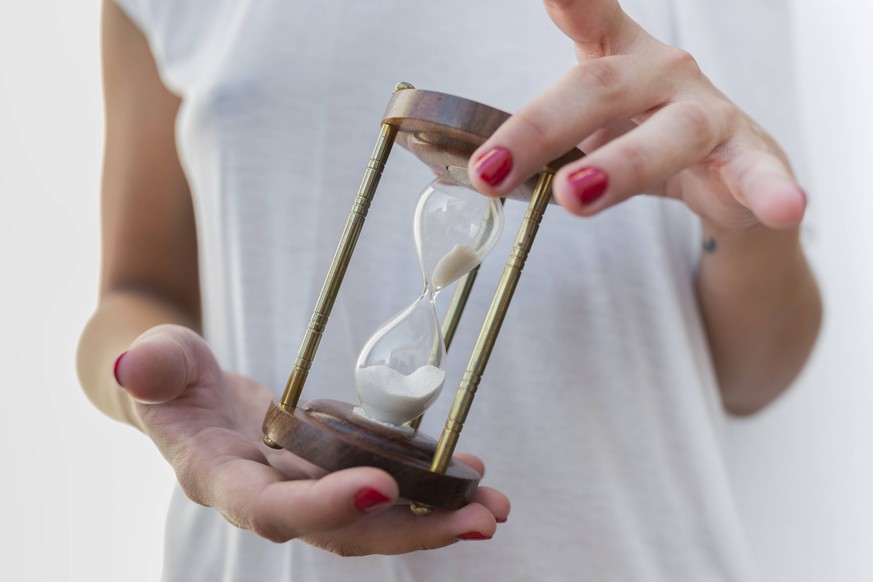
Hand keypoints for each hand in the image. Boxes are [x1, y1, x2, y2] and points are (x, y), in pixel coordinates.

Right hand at [113, 325, 508, 554]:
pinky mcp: (330, 470)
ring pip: (374, 518)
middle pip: (343, 532)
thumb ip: (152, 368)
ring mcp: (306, 488)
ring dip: (436, 517)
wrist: (187, 394)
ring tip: (493, 507)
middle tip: (479, 520)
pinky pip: (383, 486)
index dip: (325, 506)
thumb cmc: (168, 377)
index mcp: (223, 480)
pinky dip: (428, 485)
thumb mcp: (155, 363)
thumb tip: (137, 367)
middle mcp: (271, 497)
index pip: (273, 510)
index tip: (382, 487)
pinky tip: (470, 472)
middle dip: (412, 531)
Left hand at [469, 0, 805, 230]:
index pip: (583, 11)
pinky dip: (766, 190)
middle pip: (598, 88)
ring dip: (619, 165)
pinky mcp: (749, 158)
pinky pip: (757, 173)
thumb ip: (537, 141)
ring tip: (574, 195)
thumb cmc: (638, 140)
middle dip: (539, 128)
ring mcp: (707, 113)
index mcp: (614, 58)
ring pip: (667, 133)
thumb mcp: (583, 131)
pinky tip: (781, 207)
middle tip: (493, 170)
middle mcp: (661, 73)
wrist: (722, 175)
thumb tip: (463, 167)